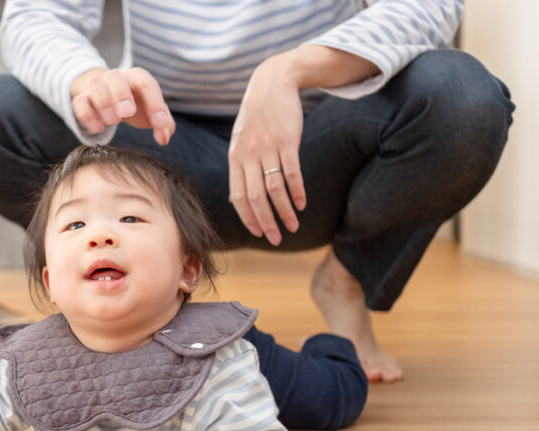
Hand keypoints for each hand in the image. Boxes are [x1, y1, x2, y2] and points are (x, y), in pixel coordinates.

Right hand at [70, 67, 174, 144]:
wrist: (106, 96)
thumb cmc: (134, 103)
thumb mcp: (150, 111)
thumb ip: (163, 123)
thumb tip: (164, 137)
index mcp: (136, 78)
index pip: (146, 84)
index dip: (154, 103)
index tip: (159, 125)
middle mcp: (115, 78)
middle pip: (116, 77)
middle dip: (121, 94)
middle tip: (128, 113)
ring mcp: (97, 87)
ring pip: (96, 86)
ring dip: (103, 103)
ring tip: (113, 121)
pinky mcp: (82, 99)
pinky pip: (80, 102)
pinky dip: (87, 115)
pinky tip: (98, 128)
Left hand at [228, 56, 306, 245]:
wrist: (273, 83)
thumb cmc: (258, 117)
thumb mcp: (242, 141)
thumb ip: (242, 166)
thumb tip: (243, 197)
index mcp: (235, 159)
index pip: (238, 197)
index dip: (248, 218)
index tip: (259, 233)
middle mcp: (248, 156)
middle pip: (255, 198)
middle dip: (266, 222)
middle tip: (277, 239)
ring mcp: (267, 148)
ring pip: (274, 189)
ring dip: (284, 211)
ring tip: (293, 225)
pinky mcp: (286, 140)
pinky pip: (291, 172)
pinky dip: (297, 191)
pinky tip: (302, 204)